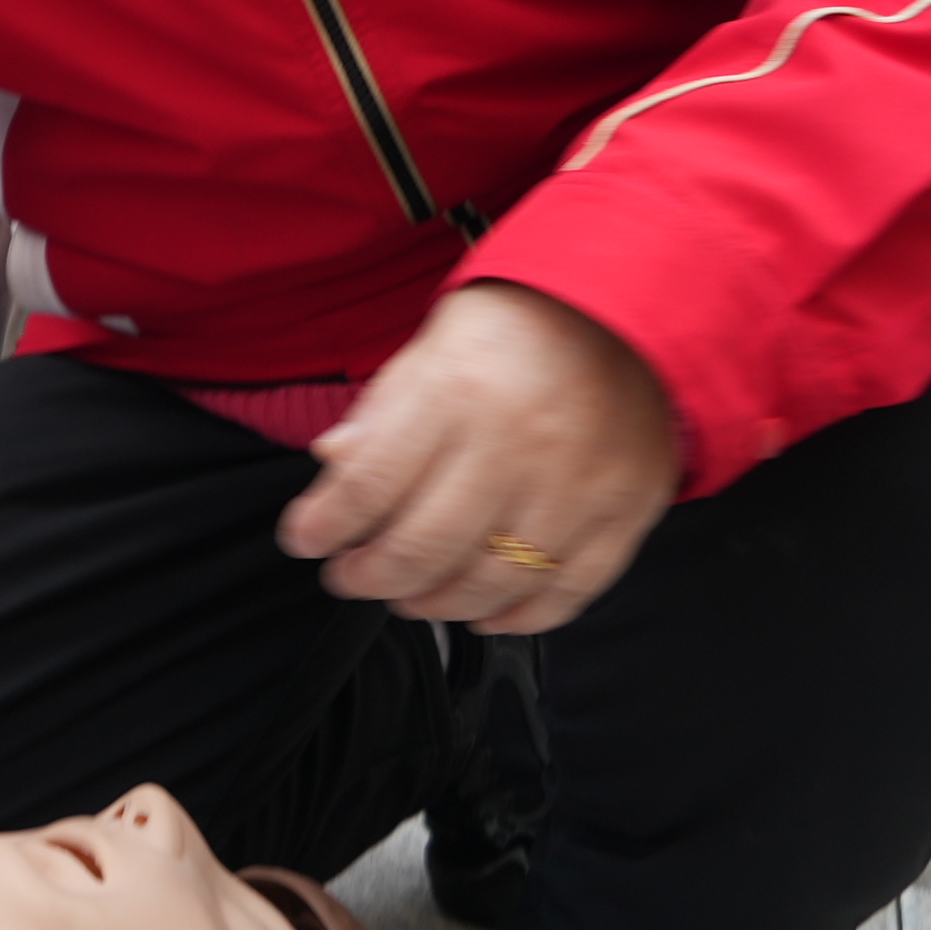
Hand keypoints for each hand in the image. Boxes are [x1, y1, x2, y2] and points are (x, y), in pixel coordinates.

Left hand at [275, 280, 677, 632]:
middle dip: (370, 576)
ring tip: (409, 595)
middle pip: (425, 547)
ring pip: (492, 582)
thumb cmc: (515, 331)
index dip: (324, 525)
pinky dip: (518, 617)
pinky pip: (568, 592)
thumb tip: (332, 465)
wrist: (623, 312)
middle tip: (351, 577)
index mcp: (457, 393)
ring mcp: (578, 485)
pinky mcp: (626, 512)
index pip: (369, 485)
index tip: (304, 540)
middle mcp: (518, 444)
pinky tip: (483, 613)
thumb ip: (381, 414)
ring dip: (437, 604)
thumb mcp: (429, 350)